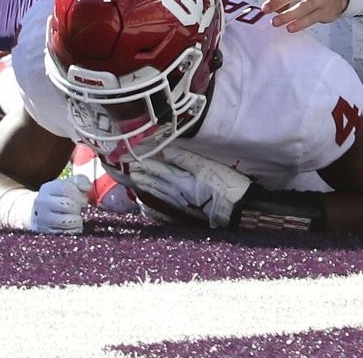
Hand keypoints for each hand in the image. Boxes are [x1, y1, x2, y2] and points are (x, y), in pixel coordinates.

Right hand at [30, 175, 89, 233]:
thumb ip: (80, 182)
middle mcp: (42, 202)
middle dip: (78, 208)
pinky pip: (64, 233)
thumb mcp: (66, 185)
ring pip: (66, 221)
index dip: (80, 195)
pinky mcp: (45, 232)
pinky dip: (73, 230)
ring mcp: (42, 219)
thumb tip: (88, 188)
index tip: (84, 200)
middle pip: (68, 205)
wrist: (36, 213)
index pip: (67, 189)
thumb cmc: (57, 197)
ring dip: (77, 220)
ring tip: (77, 218)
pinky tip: (74, 226)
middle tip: (79, 209)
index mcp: (48, 188)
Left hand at [129, 152, 249, 227]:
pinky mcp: (187, 212)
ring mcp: (180, 204)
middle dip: (139, 174)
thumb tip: (163, 150)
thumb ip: (183, 158)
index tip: (127, 156)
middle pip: (154, 182)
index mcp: (179, 180)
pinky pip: (164, 209)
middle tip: (124, 168)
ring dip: (144, 186)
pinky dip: (153, 207)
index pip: (156, 168)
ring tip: (133, 180)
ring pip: (158, 194)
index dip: (142, 162)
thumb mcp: (205, 166)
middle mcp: (176, 193)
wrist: (238, 210)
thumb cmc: (225, 185)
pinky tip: (146, 207)